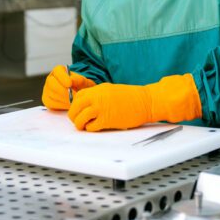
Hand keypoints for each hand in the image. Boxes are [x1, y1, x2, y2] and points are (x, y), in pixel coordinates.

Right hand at [42, 65, 96, 110]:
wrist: (78, 95)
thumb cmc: (80, 86)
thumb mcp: (83, 82)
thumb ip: (79, 80)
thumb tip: (71, 80)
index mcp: (59, 71)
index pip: (57, 71)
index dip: (63, 77)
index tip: (70, 84)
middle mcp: (50, 79)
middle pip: (52, 83)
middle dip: (63, 91)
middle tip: (73, 96)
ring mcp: (47, 90)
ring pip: (51, 94)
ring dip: (63, 99)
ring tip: (74, 101)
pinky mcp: (47, 101)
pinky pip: (51, 103)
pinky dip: (61, 105)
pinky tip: (69, 105)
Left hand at [67, 74, 201, 131]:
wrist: (145, 101)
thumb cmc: (131, 97)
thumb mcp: (111, 90)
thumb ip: (98, 95)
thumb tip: (87, 104)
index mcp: (98, 89)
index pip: (78, 97)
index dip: (76, 106)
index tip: (78, 111)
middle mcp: (97, 97)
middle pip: (75, 108)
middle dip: (74, 116)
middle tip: (78, 121)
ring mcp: (101, 108)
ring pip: (80, 118)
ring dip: (80, 124)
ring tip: (85, 126)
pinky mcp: (107, 120)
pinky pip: (91, 127)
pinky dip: (90, 129)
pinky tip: (95, 127)